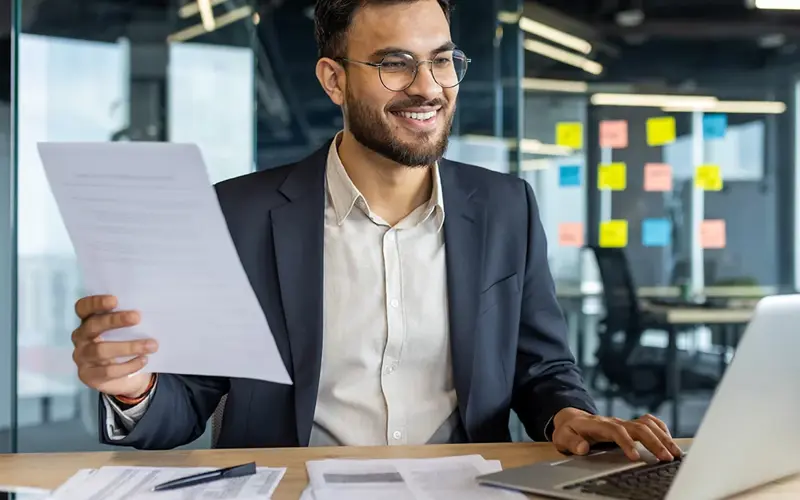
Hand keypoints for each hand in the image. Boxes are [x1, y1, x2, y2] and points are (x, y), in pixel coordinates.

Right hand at [71, 294, 157, 397]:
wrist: (128, 379)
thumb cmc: (127, 345)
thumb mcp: (128, 331)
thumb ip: (130, 320)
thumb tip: (150, 310)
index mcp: (88, 321)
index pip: (83, 308)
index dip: (95, 302)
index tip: (115, 300)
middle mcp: (81, 337)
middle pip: (93, 325)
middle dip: (115, 320)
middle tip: (137, 317)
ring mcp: (82, 357)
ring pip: (101, 350)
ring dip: (129, 346)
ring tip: (152, 345)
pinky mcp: (88, 375)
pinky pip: (108, 371)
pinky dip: (129, 365)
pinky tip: (143, 360)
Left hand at [551, 408, 682, 461]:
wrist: (572, 420)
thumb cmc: (569, 431)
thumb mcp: (562, 437)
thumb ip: (572, 442)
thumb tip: (583, 447)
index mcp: (599, 425)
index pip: (616, 430)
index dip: (627, 442)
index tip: (635, 457)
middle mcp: (615, 421)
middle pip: (638, 427)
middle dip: (654, 442)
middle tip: (666, 458)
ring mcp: (624, 422)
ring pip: (647, 424)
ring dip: (662, 437)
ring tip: (674, 453)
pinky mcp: (630, 424)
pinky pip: (649, 422)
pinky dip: (661, 429)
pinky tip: (669, 441)